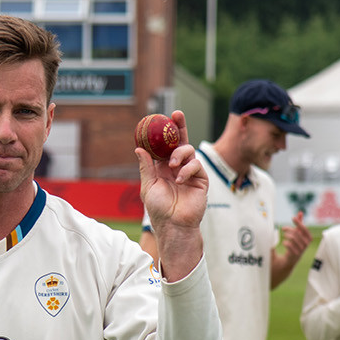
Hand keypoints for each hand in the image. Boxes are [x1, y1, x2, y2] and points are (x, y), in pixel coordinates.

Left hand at [136, 111, 207, 233]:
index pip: (164, 145)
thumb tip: (139, 149)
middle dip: (180, 126)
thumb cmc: (159, 209)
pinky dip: (187, 169)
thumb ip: (146, 167)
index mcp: (162, 167)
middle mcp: (177, 166)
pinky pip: (196, 165)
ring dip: (180, 154)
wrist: (174, 225)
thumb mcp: (148, 186)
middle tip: (177, 114)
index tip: (160, 118)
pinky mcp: (200, 179)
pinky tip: (180, 179)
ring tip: (172, 165)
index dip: (164, 132)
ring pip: (189, 150)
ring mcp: (190, 171)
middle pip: (180, 141)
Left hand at [280, 211, 311, 264]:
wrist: (289, 261)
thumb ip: (299, 224)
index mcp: (308, 238)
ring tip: (284, 235)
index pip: (304, 228)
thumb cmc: (294, 245)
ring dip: (287, 235)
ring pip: (293, 238)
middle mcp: (306, 244)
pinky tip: (284, 243)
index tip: (292, 217)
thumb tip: (300, 213)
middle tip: (283, 228)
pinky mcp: (295, 255)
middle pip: (297, 233)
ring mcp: (301, 250)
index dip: (299, 222)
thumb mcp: (297, 233)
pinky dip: (285, 243)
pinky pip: (290, 245)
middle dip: (289, 229)